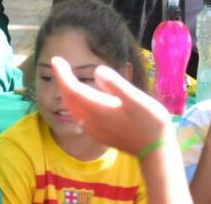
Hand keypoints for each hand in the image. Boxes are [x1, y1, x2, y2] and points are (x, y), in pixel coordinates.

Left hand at [51, 57, 170, 155]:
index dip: (62, 74)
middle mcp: (91, 121)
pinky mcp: (100, 134)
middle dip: (63, 81)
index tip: (56, 59)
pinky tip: (83, 99)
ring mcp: (94, 130)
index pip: (72, 90)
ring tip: (68, 78)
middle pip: (69, 100)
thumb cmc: (150, 122)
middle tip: (60, 64)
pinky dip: (76, 103)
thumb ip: (116, 85)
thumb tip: (96, 70)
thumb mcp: (136, 99)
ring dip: (68, 93)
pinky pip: (80, 116)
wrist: (155, 151)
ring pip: (73, 109)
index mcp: (98, 109)